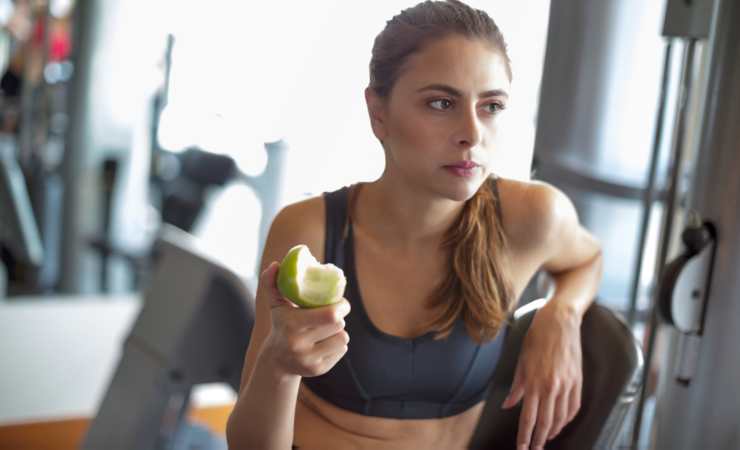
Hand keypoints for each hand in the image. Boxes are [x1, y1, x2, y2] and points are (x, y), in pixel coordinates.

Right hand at [258, 261, 350, 377]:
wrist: (277, 361)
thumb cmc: (282, 324)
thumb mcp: (276, 305)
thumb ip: (272, 283)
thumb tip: (275, 265)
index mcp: (292, 324)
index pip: (331, 314)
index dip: (342, 306)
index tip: (341, 302)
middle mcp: (299, 345)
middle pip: (338, 325)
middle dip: (340, 317)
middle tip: (336, 313)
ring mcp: (309, 360)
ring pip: (343, 338)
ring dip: (339, 332)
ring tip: (328, 329)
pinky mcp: (318, 370)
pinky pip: (342, 351)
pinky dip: (338, 345)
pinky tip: (325, 343)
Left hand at [501, 304, 582, 448]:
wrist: (560, 322)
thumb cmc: (537, 338)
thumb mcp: (521, 361)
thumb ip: (517, 387)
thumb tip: (508, 405)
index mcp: (534, 382)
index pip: (528, 418)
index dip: (525, 436)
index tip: (522, 447)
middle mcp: (551, 387)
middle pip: (545, 422)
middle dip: (538, 439)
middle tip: (533, 448)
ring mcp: (567, 385)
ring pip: (561, 418)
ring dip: (553, 431)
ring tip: (545, 439)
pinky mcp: (578, 381)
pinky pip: (573, 407)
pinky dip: (567, 419)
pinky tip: (561, 423)